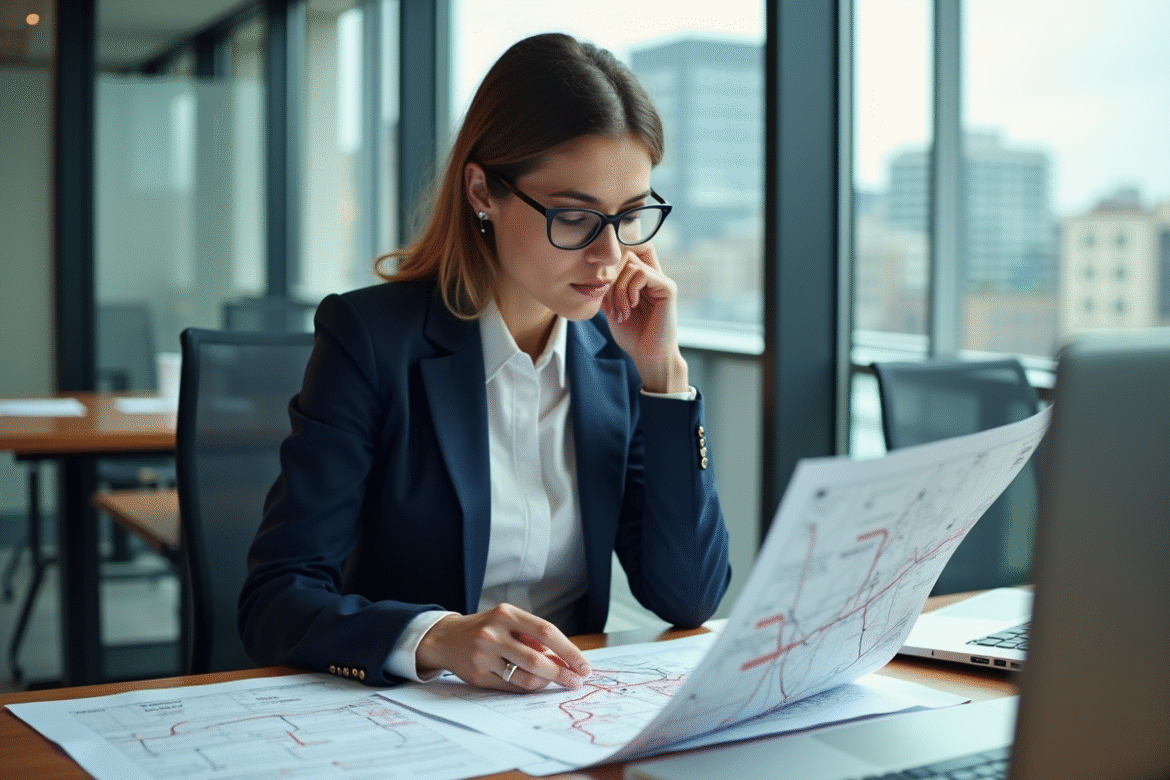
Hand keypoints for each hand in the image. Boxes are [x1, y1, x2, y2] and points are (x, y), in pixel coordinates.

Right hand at [416, 604, 590, 690]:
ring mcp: (484, 655)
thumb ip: (534, 637)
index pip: (546, 632)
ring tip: (556, 682)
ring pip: (525, 677)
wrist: (446, 638)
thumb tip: (566, 660)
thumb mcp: (509, 622)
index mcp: (506, 614)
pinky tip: (534, 684)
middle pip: (537, 658)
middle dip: (562, 673)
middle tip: (576, 681)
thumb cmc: (487, 629)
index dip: (569, 651)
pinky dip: (527, 687)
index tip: (584, 665)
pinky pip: (511, 687)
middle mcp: (494, 633)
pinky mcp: (478, 675)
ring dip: (546, 682)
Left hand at [600, 244, 688, 393]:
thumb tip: (595, 269)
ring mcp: (662, 282)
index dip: (608, 276)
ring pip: (631, 266)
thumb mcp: (613, 308)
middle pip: (624, 260)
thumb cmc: (632, 336)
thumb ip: (608, 287)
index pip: (621, 260)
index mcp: (641, 282)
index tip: (605, 303)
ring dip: (619, 290)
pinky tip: (632, 307)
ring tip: (622, 313)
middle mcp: (653, 278)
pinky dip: (630, 290)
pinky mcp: (668, 287)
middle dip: (611, 283)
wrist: (649, 356)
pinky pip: (642, 273)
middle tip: (611, 309)